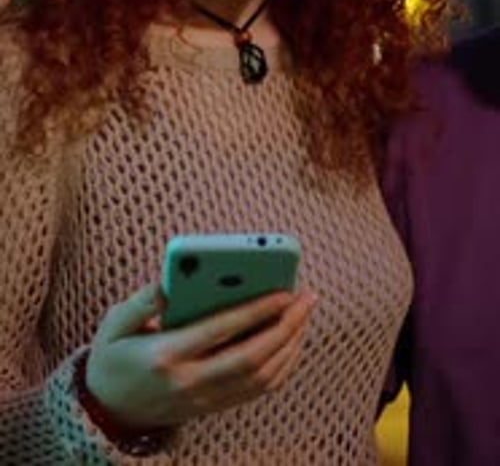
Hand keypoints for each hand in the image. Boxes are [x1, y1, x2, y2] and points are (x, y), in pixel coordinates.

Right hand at [86, 283, 316, 428]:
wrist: (108, 411)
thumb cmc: (114, 357)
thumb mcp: (114, 324)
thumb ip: (142, 302)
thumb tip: (169, 283)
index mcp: (165, 356)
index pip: (219, 332)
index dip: (254, 311)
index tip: (281, 290)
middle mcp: (190, 382)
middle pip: (250, 358)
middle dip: (284, 326)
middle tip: (306, 297)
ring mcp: (205, 399)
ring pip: (261, 377)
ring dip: (290, 344)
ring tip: (305, 312)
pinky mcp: (214, 406)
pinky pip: (258, 389)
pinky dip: (283, 365)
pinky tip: (292, 339)